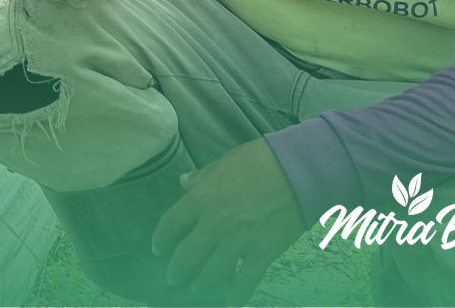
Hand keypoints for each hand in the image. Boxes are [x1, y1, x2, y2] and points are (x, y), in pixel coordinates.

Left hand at [150, 137, 307, 306]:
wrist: (297, 171)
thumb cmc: (258, 161)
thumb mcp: (222, 164)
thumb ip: (200, 178)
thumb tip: (183, 182)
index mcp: (200, 199)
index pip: (170, 225)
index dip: (161, 240)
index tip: (158, 249)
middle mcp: (214, 225)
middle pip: (186, 256)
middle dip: (177, 270)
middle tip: (174, 277)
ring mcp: (237, 242)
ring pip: (211, 274)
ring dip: (201, 284)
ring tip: (198, 288)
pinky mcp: (262, 254)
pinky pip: (245, 282)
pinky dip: (237, 295)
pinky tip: (231, 302)